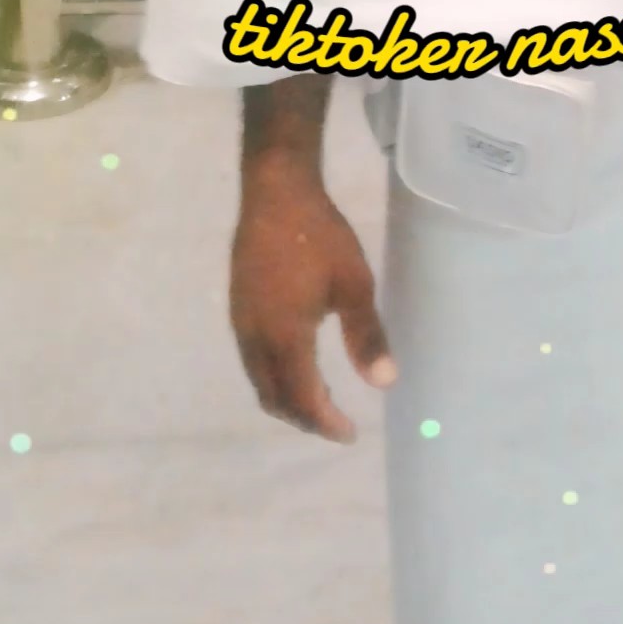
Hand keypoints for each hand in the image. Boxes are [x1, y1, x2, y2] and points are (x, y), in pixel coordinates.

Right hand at [230, 163, 396, 441]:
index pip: (302, 399)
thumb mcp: (353, 283)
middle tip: (335, 421)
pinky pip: (252, 361)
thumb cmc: (319, 235)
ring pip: (259, 381)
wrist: (275, 191)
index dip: (325, 422)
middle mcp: (255, 338)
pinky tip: (296, 363)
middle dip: (304, 418)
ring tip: (320, 399)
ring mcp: (241, 322)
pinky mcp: (238, 306)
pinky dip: (274, 377)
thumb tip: (385, 384)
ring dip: (287, 399)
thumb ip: (367, 335)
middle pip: (275, 398)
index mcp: (284, 337)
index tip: (350, 433)